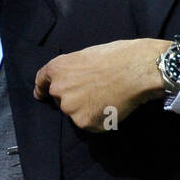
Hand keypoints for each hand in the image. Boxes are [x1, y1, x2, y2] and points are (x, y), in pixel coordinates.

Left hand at [33, 38, 170, 131]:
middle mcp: (59, 90)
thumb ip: (73, 71)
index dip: (41, 90)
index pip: (41, 82)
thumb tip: (74, 81)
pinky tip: (111, 107)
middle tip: (95, 91)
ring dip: (86, 110)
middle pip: (60, 100)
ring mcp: (70, 108)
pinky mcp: (84, 123)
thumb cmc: (118, 57)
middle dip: (73, 98)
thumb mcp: (86, 56)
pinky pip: (89, 123)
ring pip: (75, 113)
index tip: (41, 95)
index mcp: (57, 69)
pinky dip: (98, 119)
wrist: (138, 70)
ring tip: (106, 98)